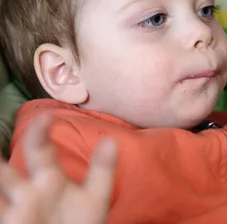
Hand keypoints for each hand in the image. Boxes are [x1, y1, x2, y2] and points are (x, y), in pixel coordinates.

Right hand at [0, 114, 116, 223]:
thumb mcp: (95, 196)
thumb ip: (102, 170)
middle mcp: (28, 192)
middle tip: (0, 141)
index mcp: (49, 178)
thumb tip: (111, 140)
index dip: (40, 132)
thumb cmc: (81, 221)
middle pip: (7, 172)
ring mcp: (16, 211)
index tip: (45, 116)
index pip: (40, 149)